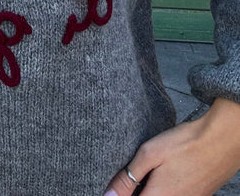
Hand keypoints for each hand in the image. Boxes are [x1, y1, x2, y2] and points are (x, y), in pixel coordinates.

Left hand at [102, 108, 239, 195]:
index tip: (122, 181)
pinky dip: (163, 186)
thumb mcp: (149, 154)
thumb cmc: (184, 144)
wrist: (220, 140)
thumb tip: (109, 195)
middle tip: (133, 173)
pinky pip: (173, 195)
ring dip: (149, 187)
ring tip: (150, 169)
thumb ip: (128, 178)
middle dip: (136, 189)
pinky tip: (164, 170)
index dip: (122, 192)